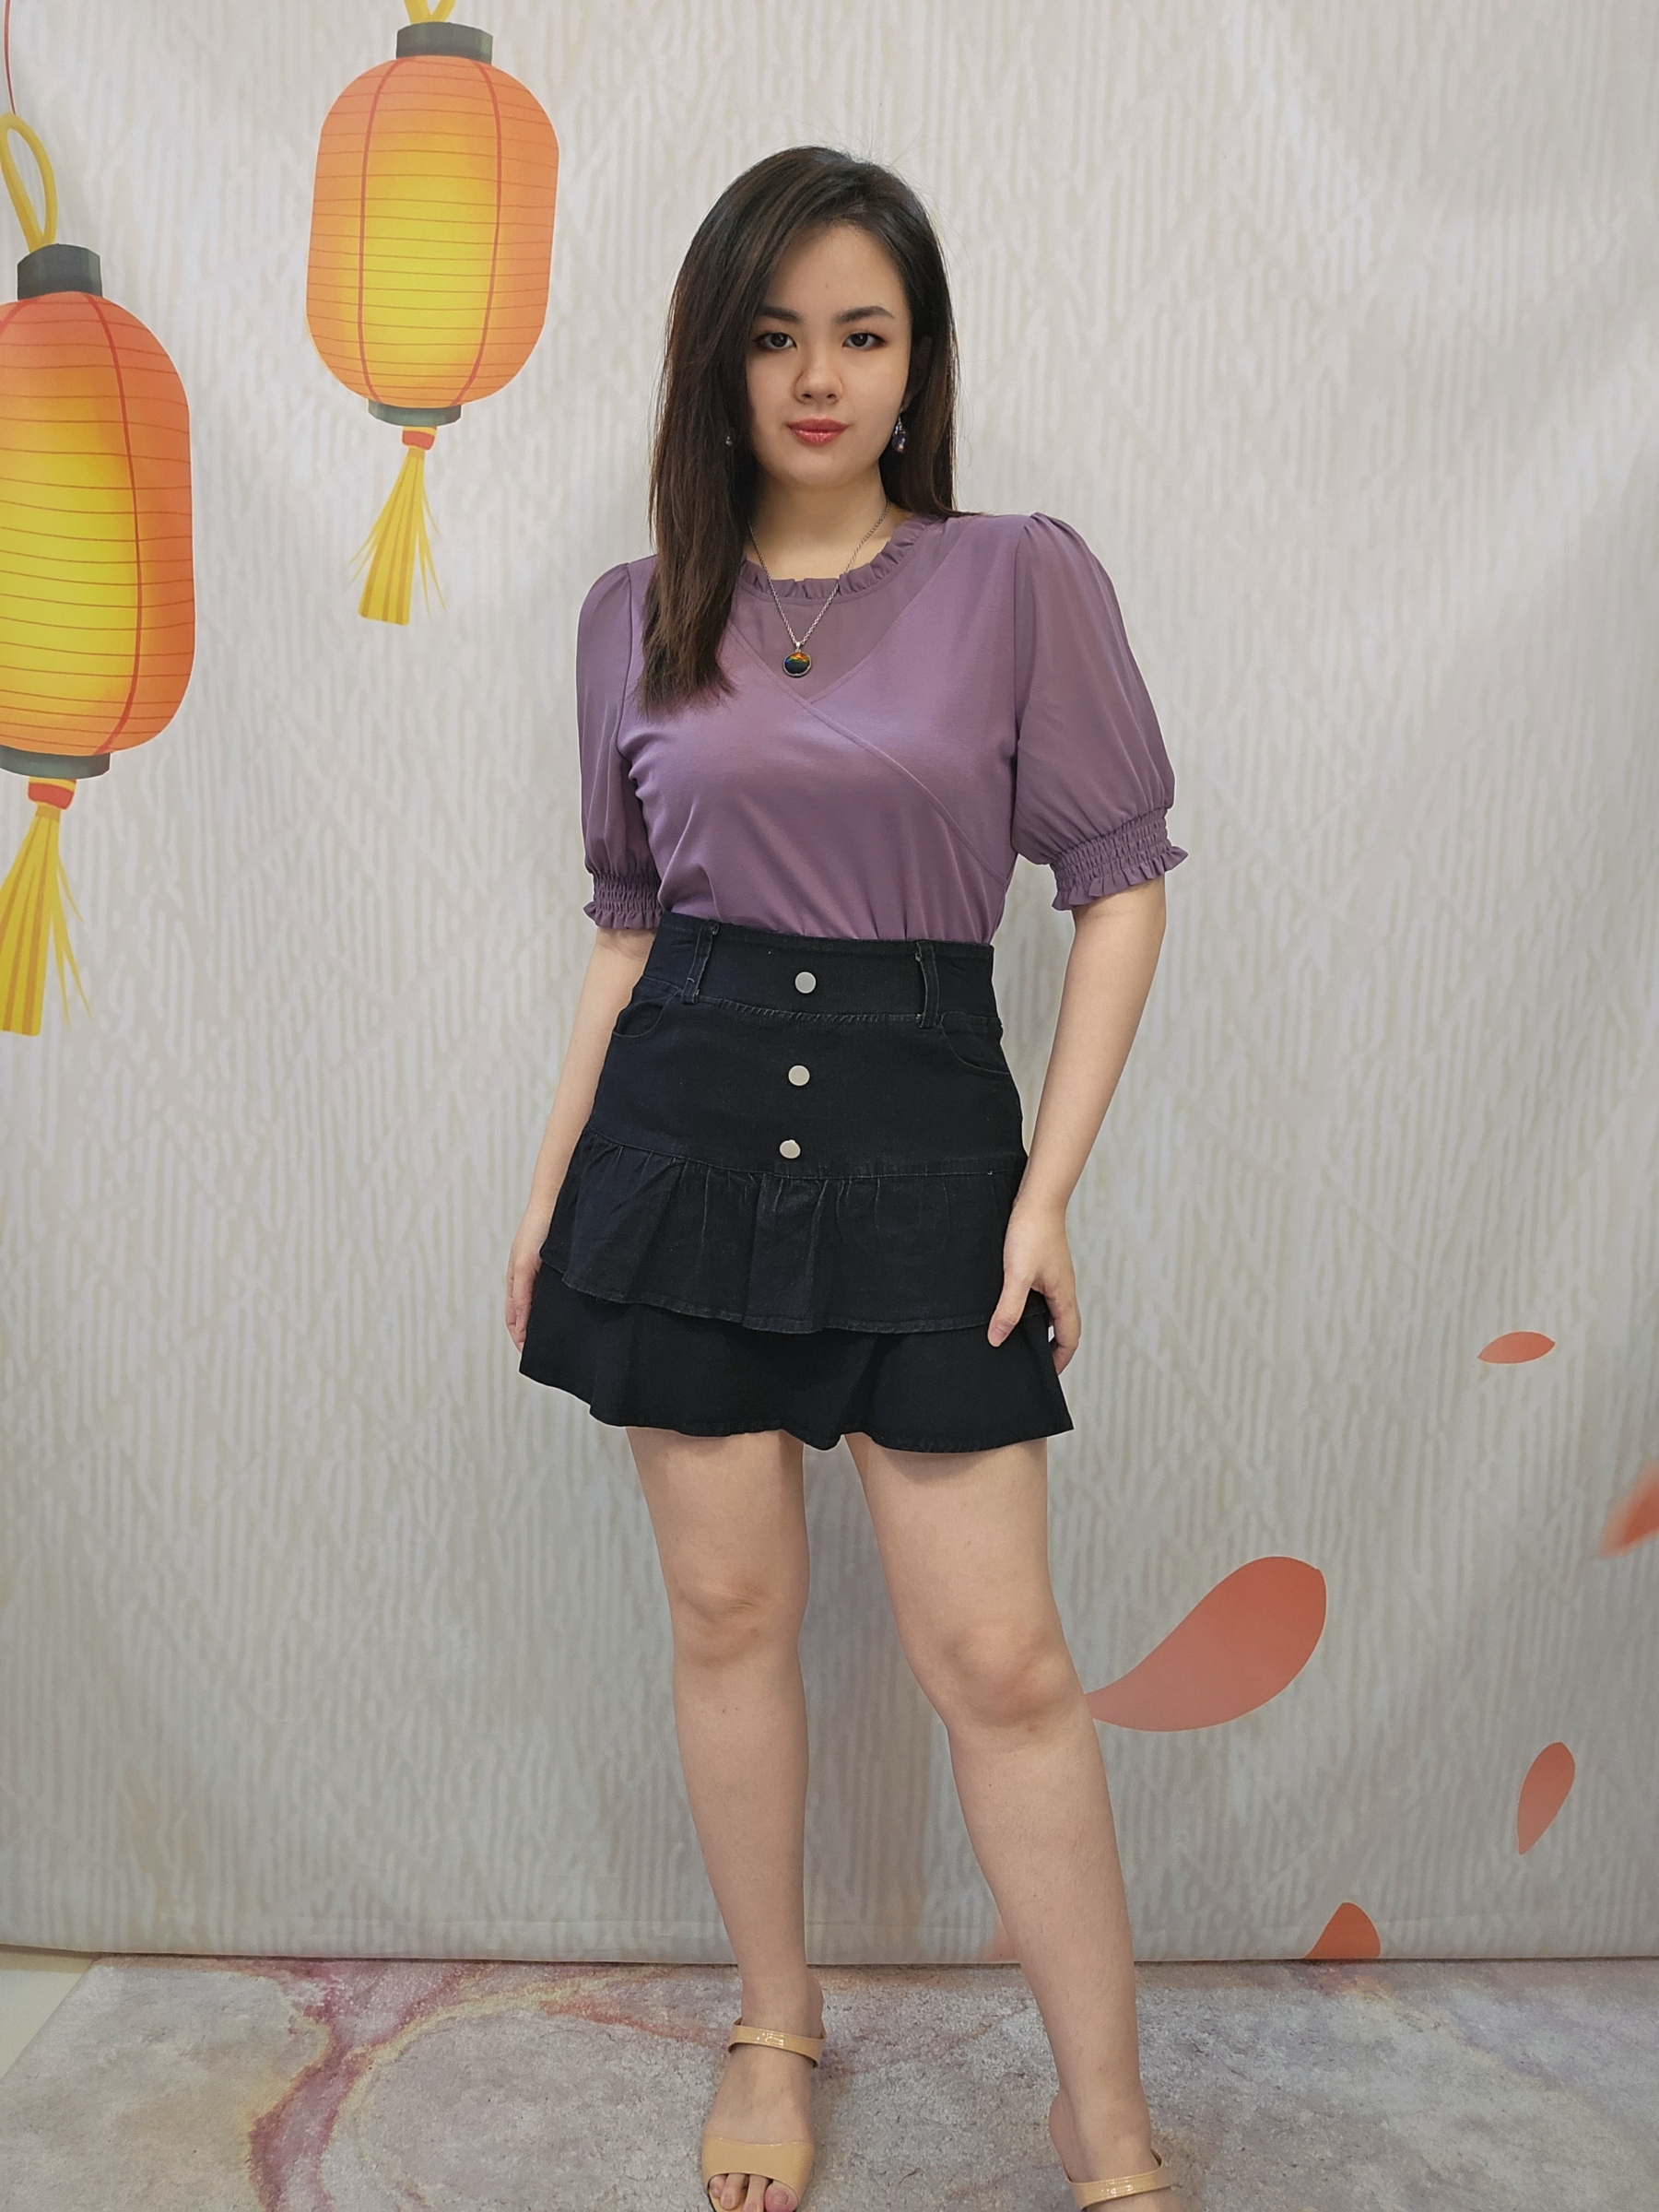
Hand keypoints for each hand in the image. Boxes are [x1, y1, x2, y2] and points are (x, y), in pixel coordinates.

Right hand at [505, 1203, 554, 1351]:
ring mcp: (542, 1274)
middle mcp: (528, 1279)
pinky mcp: (557, 1269)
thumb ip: (522, 1295)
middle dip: (531, 1334)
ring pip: (540, 1306)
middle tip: (544, 1352)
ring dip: (544, 1322)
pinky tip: (568, 1314)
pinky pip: (553, 1294)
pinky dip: (555, 1308)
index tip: (529, 1354)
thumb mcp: (525, 1266)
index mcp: (515, 1280)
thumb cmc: (536, 1231)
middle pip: (526, 1315)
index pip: (514, 1318)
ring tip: (556, 1338)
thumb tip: (521, 1325)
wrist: (555, 1203)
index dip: (519, 1337)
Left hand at [987, 1199, 1079, 1371]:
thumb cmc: (1032, 1233)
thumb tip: (997, 1339)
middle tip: (1027, 1360)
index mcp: (1064, 1297)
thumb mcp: (1017, 1276)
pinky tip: (1007, 1304)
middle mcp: (1063, 1289)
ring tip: (1014, 1336)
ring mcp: (1053, 1277)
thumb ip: (1009, 1309)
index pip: (1069, 1338)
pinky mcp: (1042, 1265)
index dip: (1059, 1359)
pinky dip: (1029, 1307)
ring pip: (1050, 1311)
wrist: (1038, 1198)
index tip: (1044, 1374)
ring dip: (1037, 1326)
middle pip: (1062, 1328)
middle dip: (1048, 1347)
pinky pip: (1040, 1295)